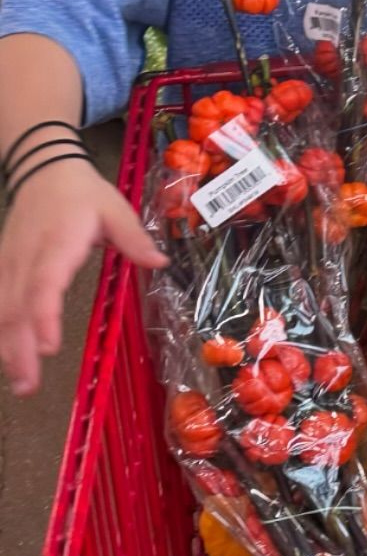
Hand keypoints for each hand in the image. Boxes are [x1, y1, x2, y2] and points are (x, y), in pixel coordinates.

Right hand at [0, 159, 167, 395]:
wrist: (43, 168)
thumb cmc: (82, 193)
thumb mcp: (114, 207)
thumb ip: (135, 237)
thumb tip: (160, 263)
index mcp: (58, 243)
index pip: (44, 284)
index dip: (43, 316)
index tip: (49, 346)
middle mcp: (27, 259)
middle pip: (17, 308)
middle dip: (21, 350)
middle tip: (29, 386)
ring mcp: (9, 264)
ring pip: (2, 311)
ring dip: (8, 349)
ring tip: (20, 385)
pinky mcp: (2, 268)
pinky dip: (0, 331)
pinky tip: (6, 358)